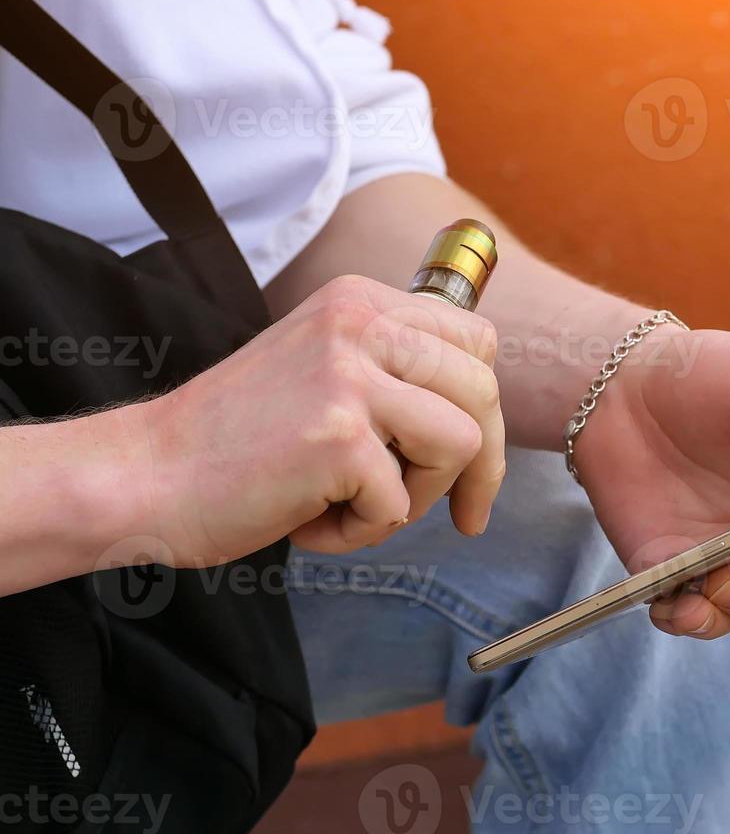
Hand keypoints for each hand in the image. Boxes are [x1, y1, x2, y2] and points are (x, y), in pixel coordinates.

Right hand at [139, 275, 504, 566]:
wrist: (141, 475)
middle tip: (459, 514)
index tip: (470, 461)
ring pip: (461, 443)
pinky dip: (361, 532)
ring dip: (419, 496)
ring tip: (356, 506)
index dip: (483, 409)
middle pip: (483, 391)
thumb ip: (393, 369)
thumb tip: (485, 409)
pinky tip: (307, 522)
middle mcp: (358, 324)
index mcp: (359, 301)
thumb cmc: (236, 441)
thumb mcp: (322, 368)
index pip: (476, 342)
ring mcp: (349, 378)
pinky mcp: (338, 438)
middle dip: (478, 465)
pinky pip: (400, 504)